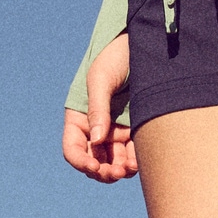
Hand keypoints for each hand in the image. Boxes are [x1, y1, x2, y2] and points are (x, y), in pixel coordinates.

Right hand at [61, 37, 139, 183]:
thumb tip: (97, 140)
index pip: (73, 149)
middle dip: (103, 171)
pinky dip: (135, 162)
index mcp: (79, 119)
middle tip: (116, 173)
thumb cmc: (116, 56)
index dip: (80, 162)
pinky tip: (140, 162)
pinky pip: (133, 153)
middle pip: (94, 161)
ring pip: (114, 162)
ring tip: (130, 169)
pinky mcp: (136, 130)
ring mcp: (116, 131)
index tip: (95, 166)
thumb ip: (98, 108)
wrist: (144, 44)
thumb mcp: (102, 79)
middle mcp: (96, 129)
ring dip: (119, 171)